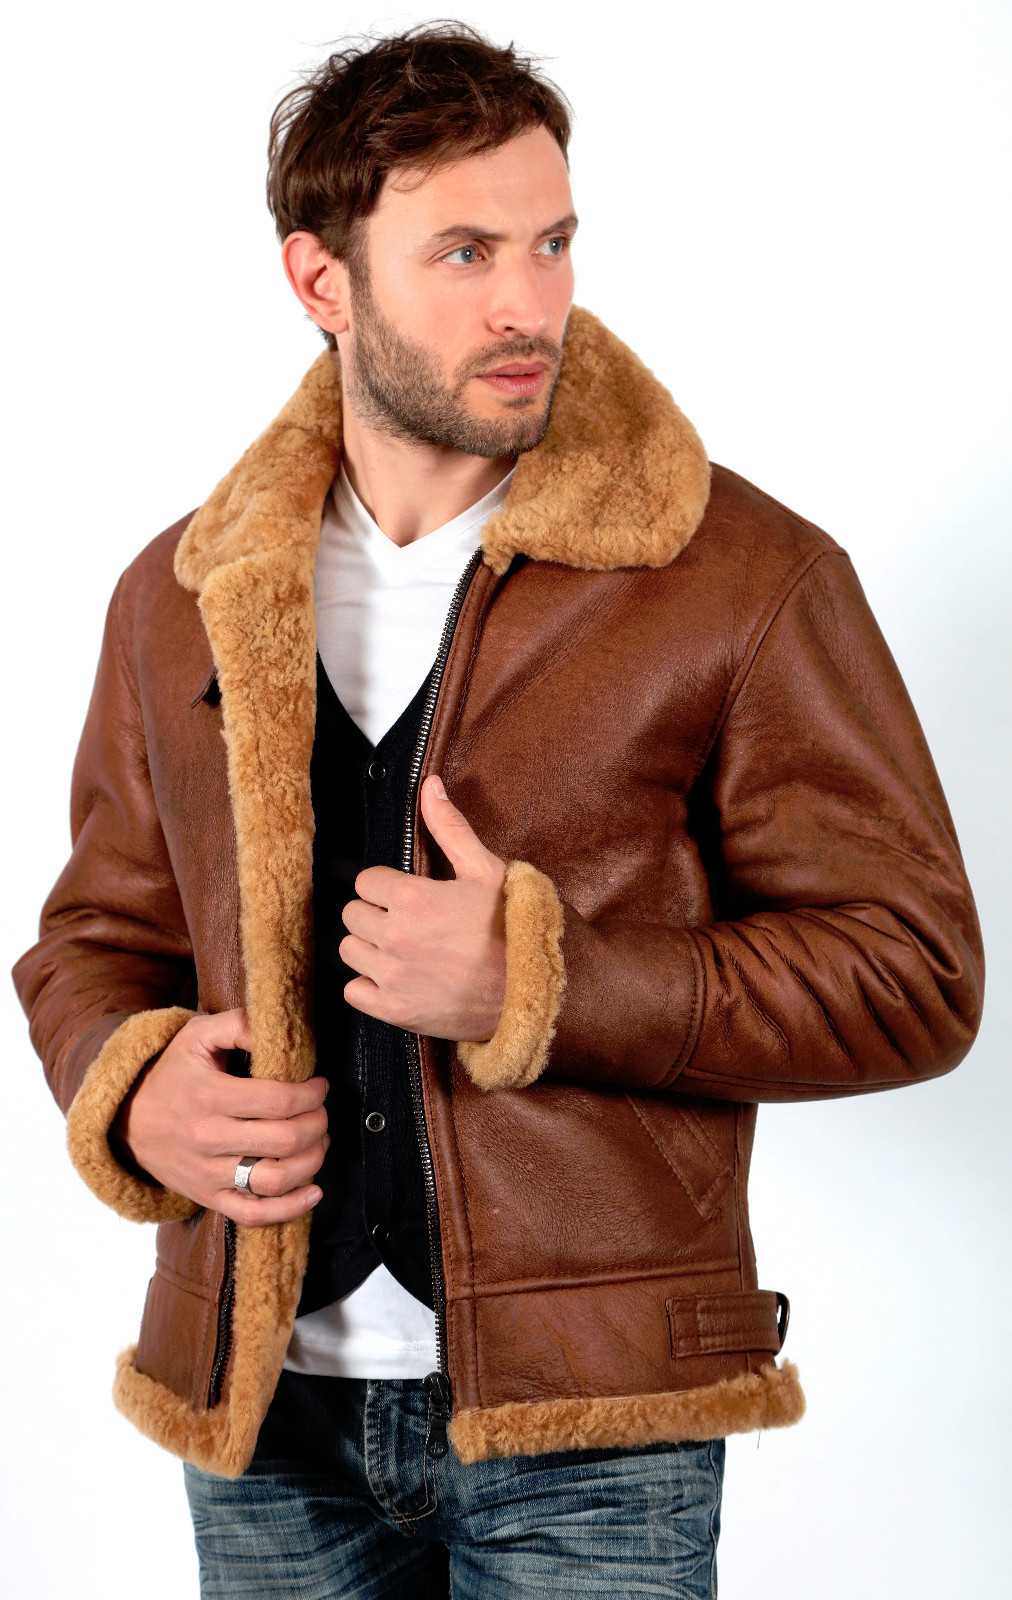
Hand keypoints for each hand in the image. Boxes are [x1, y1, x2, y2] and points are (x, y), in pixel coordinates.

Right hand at [111, 1008, 328, 1226]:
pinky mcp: (208, 1198)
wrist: (125, 1119)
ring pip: (275, 1179)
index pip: (279, 1101)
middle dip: (318, 1123)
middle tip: (321, 1110)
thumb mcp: (196, 1035)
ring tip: (320, 1141)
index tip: (319, 1086)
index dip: (311, 1094)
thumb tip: (277, 1031)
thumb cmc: (170, 1072)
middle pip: (284, 1140)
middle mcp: (208, 1138)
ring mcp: (207, 1174)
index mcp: (209, 1096)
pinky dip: (290, 1208)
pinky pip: (254, 1215)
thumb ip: (238, 1024)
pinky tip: (314, 1192)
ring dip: (312, 1161)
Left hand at [340, 774, 507, 1039]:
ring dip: (370, 947)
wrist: (539, 992)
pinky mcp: (396, 1012)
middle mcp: (396, 937)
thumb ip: (450, 828)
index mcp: (412, 898)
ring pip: (349, 951)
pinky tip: (398, 977)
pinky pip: (354, 992)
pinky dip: (370, 985)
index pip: (364, 881)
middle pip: (352, 914)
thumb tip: (430, 786)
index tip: (408, 894)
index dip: (386, 885)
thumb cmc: (517, 928)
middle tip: (408, 921)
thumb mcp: (488, 870)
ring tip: (403, 948)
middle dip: (376, 913)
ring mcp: (394, 978)